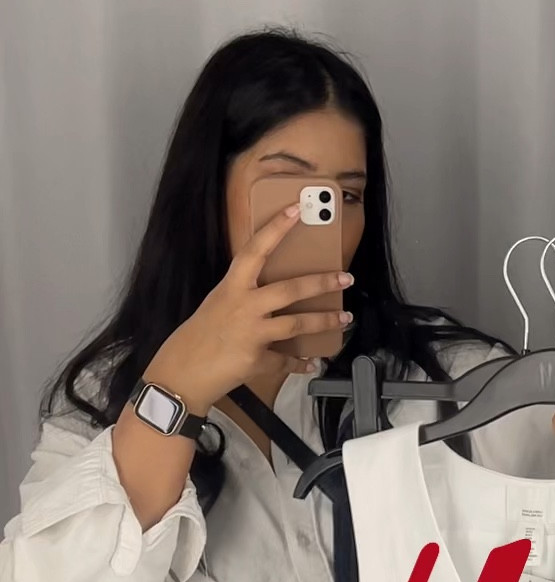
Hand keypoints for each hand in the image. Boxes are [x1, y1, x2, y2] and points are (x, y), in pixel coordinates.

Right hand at [144, 204, 354, 412]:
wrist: (181, 372)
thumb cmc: (199, 336)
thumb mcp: (219, 304)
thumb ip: (244, 295)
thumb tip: (274, 293)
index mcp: (232, 287)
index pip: (256, 249)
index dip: (276, 228)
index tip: (296, 209)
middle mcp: (243, 306)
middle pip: (290, 289)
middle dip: (322, 282)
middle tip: (346, 277)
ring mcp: (251, 333)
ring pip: (296, 324)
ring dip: (324, 321)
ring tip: (344, 318)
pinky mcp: (256, 360)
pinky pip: (285, 361)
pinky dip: (300, 363)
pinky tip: (311, 362)